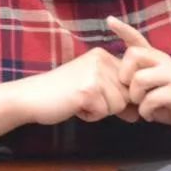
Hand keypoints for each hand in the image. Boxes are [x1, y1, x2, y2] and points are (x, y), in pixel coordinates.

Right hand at [19, 47, 138, 125]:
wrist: (33, 96)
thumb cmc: (62, 93)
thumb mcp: (92, 88)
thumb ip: (116, 96)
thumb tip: (137, 114)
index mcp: (103, 55)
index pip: (130, 81)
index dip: (119, 95)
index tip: (96, 94)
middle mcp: (101, 59)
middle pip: (127, 94)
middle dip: (109, 105)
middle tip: (85, 98)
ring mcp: (95, 73)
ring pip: (118, 104)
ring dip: (100, 110)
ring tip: (80, 101)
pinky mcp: (88, 90)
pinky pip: (104, 113)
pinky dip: (90, 116)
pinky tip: (75, 106)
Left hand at [107, 16, 170, 134]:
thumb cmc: (169, 100)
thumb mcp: (149, 87)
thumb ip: (134, 80)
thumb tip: (113, 81)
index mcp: (154, 58)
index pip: (136, 38)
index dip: (122, 29)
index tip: (109, 20)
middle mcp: (163, 61)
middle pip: (133, 54)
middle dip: (125, 75)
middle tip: (130, 91)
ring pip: (139, 79)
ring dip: (135, 97)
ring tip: (141, 105)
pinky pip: (151, 99)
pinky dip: (145, 111)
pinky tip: (150, 114)